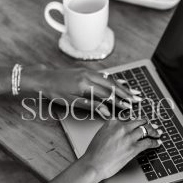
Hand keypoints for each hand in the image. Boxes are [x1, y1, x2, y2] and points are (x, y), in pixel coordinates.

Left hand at [23, 64, 140, 117]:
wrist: (45, 78)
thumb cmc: (55, 92)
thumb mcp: (71, 102)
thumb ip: (91, 106)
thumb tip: (106, 112)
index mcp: (85, 85)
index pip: (107, 95)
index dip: (119, 102)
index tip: (129, 107)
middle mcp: (89, 76)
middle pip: (112, 86)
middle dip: (126, 93)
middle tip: (138, 99)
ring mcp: (89, 71)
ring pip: (110, 79)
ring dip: (123, 86)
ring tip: (134, 91)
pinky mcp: (87, 70)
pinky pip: (104, 75)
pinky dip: (114, 79)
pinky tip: (121, 81)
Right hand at [81, 118, 161, 182]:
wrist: (93, 164)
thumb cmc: (95, 153)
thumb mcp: (101, 134)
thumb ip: (111, 130)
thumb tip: (120, 132)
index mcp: (112, 122)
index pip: (128, 119)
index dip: (136, 122)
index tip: (139, 123)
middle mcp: (121, 127)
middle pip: (139, 122)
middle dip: (147, 124)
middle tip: (152, 126)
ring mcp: (128, 137)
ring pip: (146, 130)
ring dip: (154, 131)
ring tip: (157, 133)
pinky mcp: (133, 148)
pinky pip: (148, 142)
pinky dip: (155, 142)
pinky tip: (157, 143)